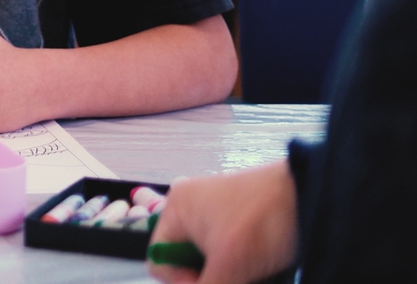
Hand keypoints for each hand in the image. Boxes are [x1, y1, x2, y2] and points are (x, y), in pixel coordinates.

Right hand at [147, 161, 297, 283]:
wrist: (313, 196)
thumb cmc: (260, 224)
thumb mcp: (229, 265)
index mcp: (176, 209)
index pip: (159, 257)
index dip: (180, 281)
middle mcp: (192, 209)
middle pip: (186, 260)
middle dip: (210, 279)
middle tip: (236, 281)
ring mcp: (219, 213)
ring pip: (212, 261)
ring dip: (229, 277)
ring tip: (253, 276)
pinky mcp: (242, 221)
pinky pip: (230, 254)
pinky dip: (242, 269)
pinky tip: (261, 271)